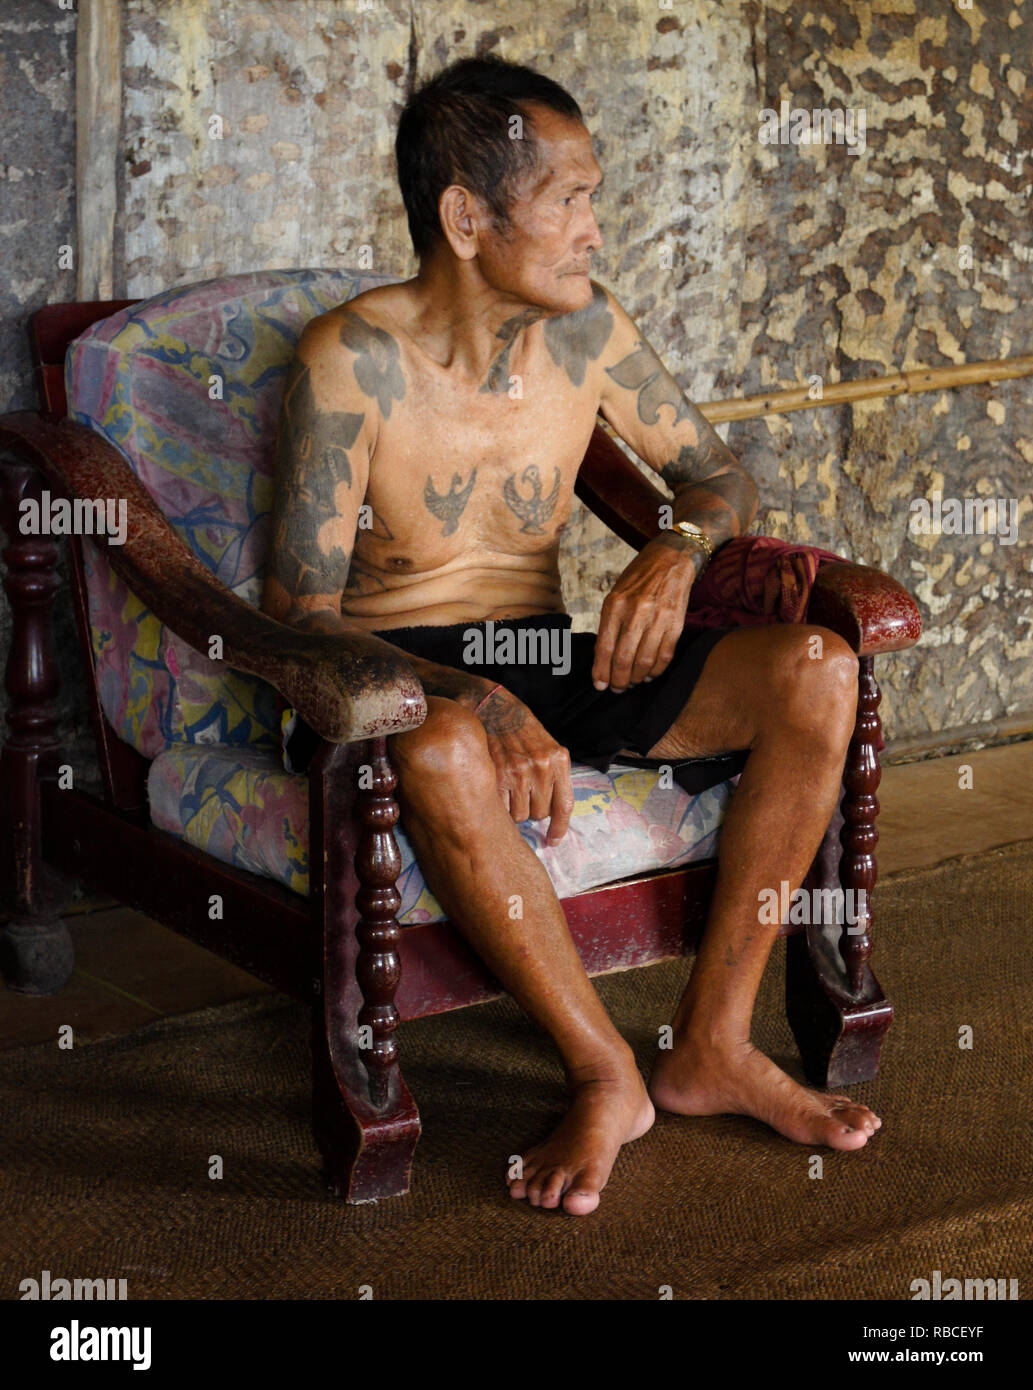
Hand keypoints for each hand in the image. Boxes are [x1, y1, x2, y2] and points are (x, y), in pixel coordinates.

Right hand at [476, 687, 574, 845]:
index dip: (559, 828)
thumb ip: (553, 774)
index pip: (564, 805)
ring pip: (519, 815)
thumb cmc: (519, 728)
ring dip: (513, 807)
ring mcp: (519, 771)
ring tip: (507, 786)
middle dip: (530, 808)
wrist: (492, 705)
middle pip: (539, 813)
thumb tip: (553, 814)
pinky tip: (495, 788)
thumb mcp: (547, 745)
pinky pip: (502, 808)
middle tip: (520, 791)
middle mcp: (542, 766)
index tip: (553, 841)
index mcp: (559, 759)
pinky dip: (498, 804)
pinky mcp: (498, 775)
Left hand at [591, 536, 698, 691]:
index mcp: (615, 604)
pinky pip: (664, 655)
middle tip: (617, 688)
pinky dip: (656, 670)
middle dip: (619, 680)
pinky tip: (650, 674)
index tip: (600, 685)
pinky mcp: (676, 624)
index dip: (601, 671)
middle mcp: (636, 612)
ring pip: (644, 661)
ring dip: (637, 678)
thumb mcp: (616, 595)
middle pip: (623, 659)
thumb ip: (610, 625)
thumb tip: (603, 659)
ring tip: (633, 682)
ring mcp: (658, 618)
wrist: (671, 559)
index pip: (604, 647)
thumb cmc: (639, 579)